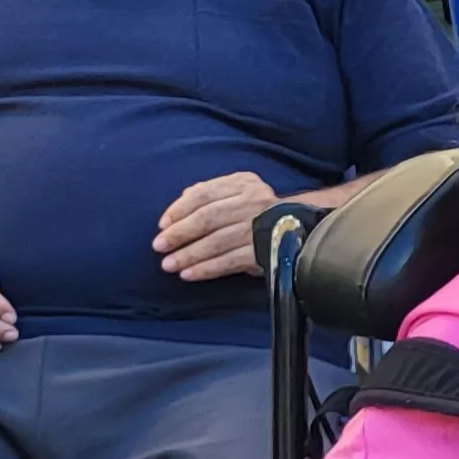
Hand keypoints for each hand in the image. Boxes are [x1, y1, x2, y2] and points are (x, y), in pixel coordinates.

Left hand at [153, 171, 282, 280]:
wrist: (299, 227)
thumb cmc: (257, 210)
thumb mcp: (238, 191)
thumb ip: (210, 192)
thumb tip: (182, 198)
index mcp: (244, 184)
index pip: (205, 194)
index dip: (179, 210)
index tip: (162, 225)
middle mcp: (254, 202)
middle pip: (208, 217)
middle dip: (180, 233)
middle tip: (159, 246)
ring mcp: (260, 227)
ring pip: (217, 241)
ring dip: (189, 254)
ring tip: (169, 265)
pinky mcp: (265, 251)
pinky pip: (230, 261)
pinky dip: (207, 268)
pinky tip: (189, 274)